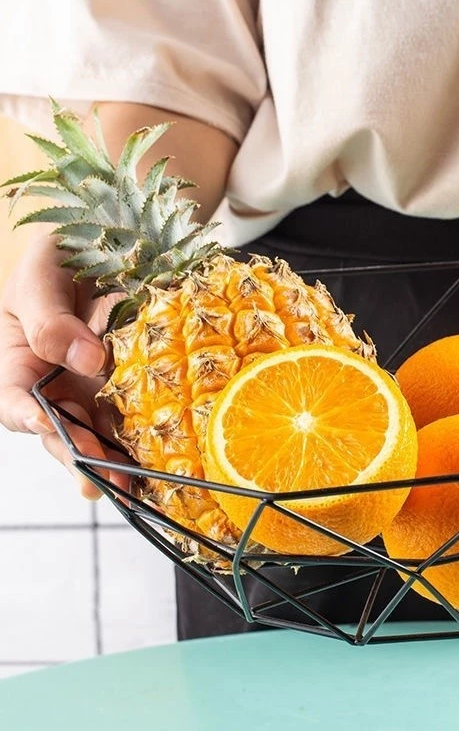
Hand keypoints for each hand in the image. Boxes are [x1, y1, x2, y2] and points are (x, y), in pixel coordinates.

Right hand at [0, 233, 127, 498]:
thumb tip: (86, 358)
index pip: (17, 402)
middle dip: (81, 458)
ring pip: (104, 437)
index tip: (47, 422)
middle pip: (63, 434)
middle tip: (101, 474)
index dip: (28, 417)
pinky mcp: (137, 391)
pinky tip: (169, 460)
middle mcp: (60, 388)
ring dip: (118, 464)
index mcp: (23, 365)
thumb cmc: (61, 257)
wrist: (110, 244)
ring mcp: (99, 393)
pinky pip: (143, 420)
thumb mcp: (42, 277)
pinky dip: (153, 443)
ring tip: (132, 486)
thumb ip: (51, 320)